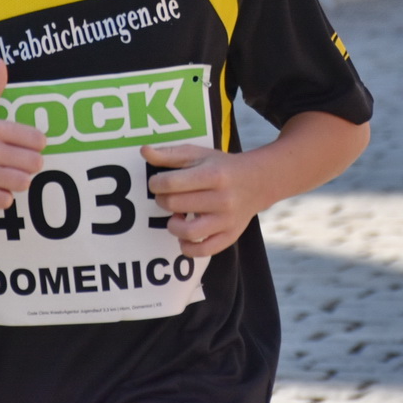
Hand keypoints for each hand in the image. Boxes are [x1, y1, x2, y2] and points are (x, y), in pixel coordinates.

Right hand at [0, 61, 44, 211]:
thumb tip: (1, 62)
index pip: (37, 139)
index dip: (36, 145)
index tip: (26, 147)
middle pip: (34, 163)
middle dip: (29, 166)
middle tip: (18, 165)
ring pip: (23, 182)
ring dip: (18, 182)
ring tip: (7, 177)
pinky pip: (5, 200)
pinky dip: (3, 197)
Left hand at [142, 143, 270, 257]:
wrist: (258, 181)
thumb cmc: (222, 166)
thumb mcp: (198, 154)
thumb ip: (170, 154)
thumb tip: (145, 152)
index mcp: (213, 174)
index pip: (171, 183)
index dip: (155, 183)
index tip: (157, 183)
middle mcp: (222, 198)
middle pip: (175, 205)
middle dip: (163, 200)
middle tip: (166, 196)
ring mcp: (227, 220)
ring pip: (188, 232)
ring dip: (172, 225)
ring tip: (175, 217)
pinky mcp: (230, 235)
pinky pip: (203, 250)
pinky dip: (188, 247)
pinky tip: (184, 236)